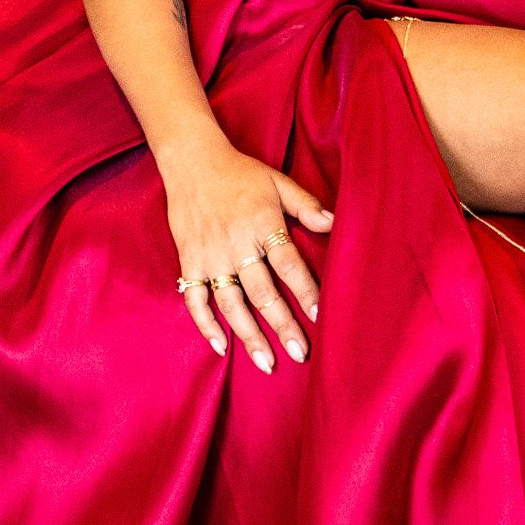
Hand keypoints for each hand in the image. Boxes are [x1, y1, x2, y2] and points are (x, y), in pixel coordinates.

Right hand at [162, 133, 331, 370]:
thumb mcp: (278, 181)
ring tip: (267, 363)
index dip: (305, 291)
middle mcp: (236, 244)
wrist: (191, 161)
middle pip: (262, 292)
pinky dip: (205, 324)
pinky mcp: (189, 261)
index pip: (288, 264)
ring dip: (248, 335)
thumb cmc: (241, 173)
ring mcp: (210, 256)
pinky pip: (195, 299)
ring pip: (231, 303)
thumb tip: (335, 224)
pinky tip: (221, 346)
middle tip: (300, 354)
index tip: (320, 316)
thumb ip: (306, 205)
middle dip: (282, 325)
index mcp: (262, 223)